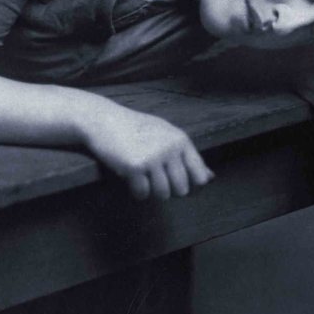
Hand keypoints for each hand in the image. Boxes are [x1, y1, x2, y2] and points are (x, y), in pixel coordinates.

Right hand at [85, 106, 213, 199]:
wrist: (103, 119)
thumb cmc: (136, 128)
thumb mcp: (165, 135)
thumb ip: (188, 156)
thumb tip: (211, 178)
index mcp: (181, 140)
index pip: (199, 176)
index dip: (191, 185)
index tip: (177, 182)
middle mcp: (170, 149)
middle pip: (182, 189)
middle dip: (169, 190)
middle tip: (155, 179)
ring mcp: (153, 158)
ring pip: (163, 194)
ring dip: (152, 192)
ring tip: (143, 178)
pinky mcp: (135, 166)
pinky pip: (143, 194)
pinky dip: (137, 192)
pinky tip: (130, 179)